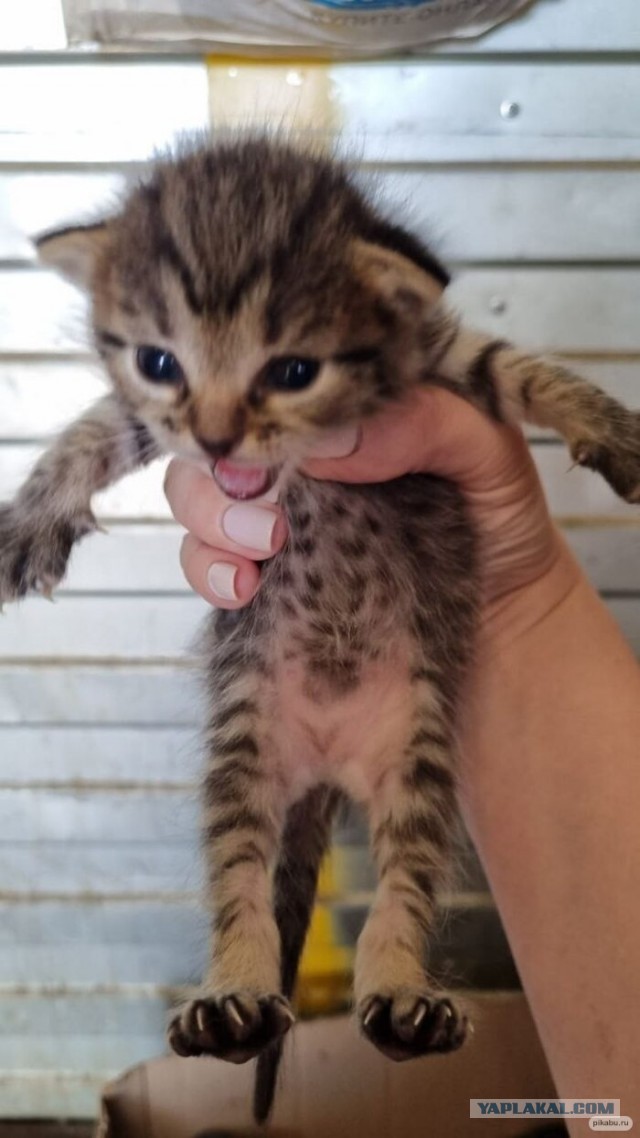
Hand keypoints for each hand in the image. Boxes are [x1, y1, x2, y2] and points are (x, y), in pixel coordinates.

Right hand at [165, 387, 578, 630]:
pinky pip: (208, 565)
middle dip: (223, 460)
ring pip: (198, 495)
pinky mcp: (266, 587)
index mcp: (349, 415)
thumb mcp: (491, 458)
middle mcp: (305, 463)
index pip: (273, 379)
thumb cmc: (505, 535)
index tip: (271, 420)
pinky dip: (209, 569)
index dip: (256, 389)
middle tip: (266, 500)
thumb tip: (331, 440)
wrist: (508, 641)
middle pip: (223, 433)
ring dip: (208, 514)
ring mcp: (280, 524)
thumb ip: (429, 424)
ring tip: (264, 546)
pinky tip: (244, 587)